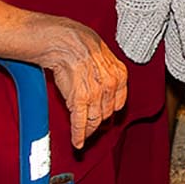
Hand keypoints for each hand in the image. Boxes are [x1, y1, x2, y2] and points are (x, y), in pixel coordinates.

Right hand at [32, 14, 128, 148]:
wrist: (64, 40)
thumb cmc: (80, 43)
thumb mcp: (103, 56)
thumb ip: (107, 73)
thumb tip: (105, 85)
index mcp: (120, 75)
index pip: (118, 103)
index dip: (110, 112)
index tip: (105, 118)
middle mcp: (111, 86)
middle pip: (106, 113)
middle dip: (99, 122)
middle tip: (91, 128)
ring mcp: (96, 95)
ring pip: (94, 120)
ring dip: (88, 131)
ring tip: (84, 136)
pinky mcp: (79, 101)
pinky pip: (80, 123)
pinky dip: (79, 135)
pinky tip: (77, 143)